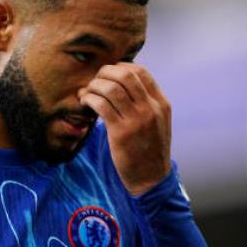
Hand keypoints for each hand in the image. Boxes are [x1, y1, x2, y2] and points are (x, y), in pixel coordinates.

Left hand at [78, 63, 171, 195]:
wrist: (151, 179)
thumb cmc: (149, 149)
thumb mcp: (158, 122)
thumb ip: (146, 103)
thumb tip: (123, 82)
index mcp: (161, 103)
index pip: (141, 72)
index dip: (121, 67)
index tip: (108, 74)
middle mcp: (151, 108)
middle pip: (125, 75)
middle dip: (105, 72)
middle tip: (95, 81)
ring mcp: (137, 120)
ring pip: (111, 88)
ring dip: (94, 86)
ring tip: (87, 92)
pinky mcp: (121, 133)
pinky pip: (101, 105)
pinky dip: (89, 99)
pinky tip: (85, 103)